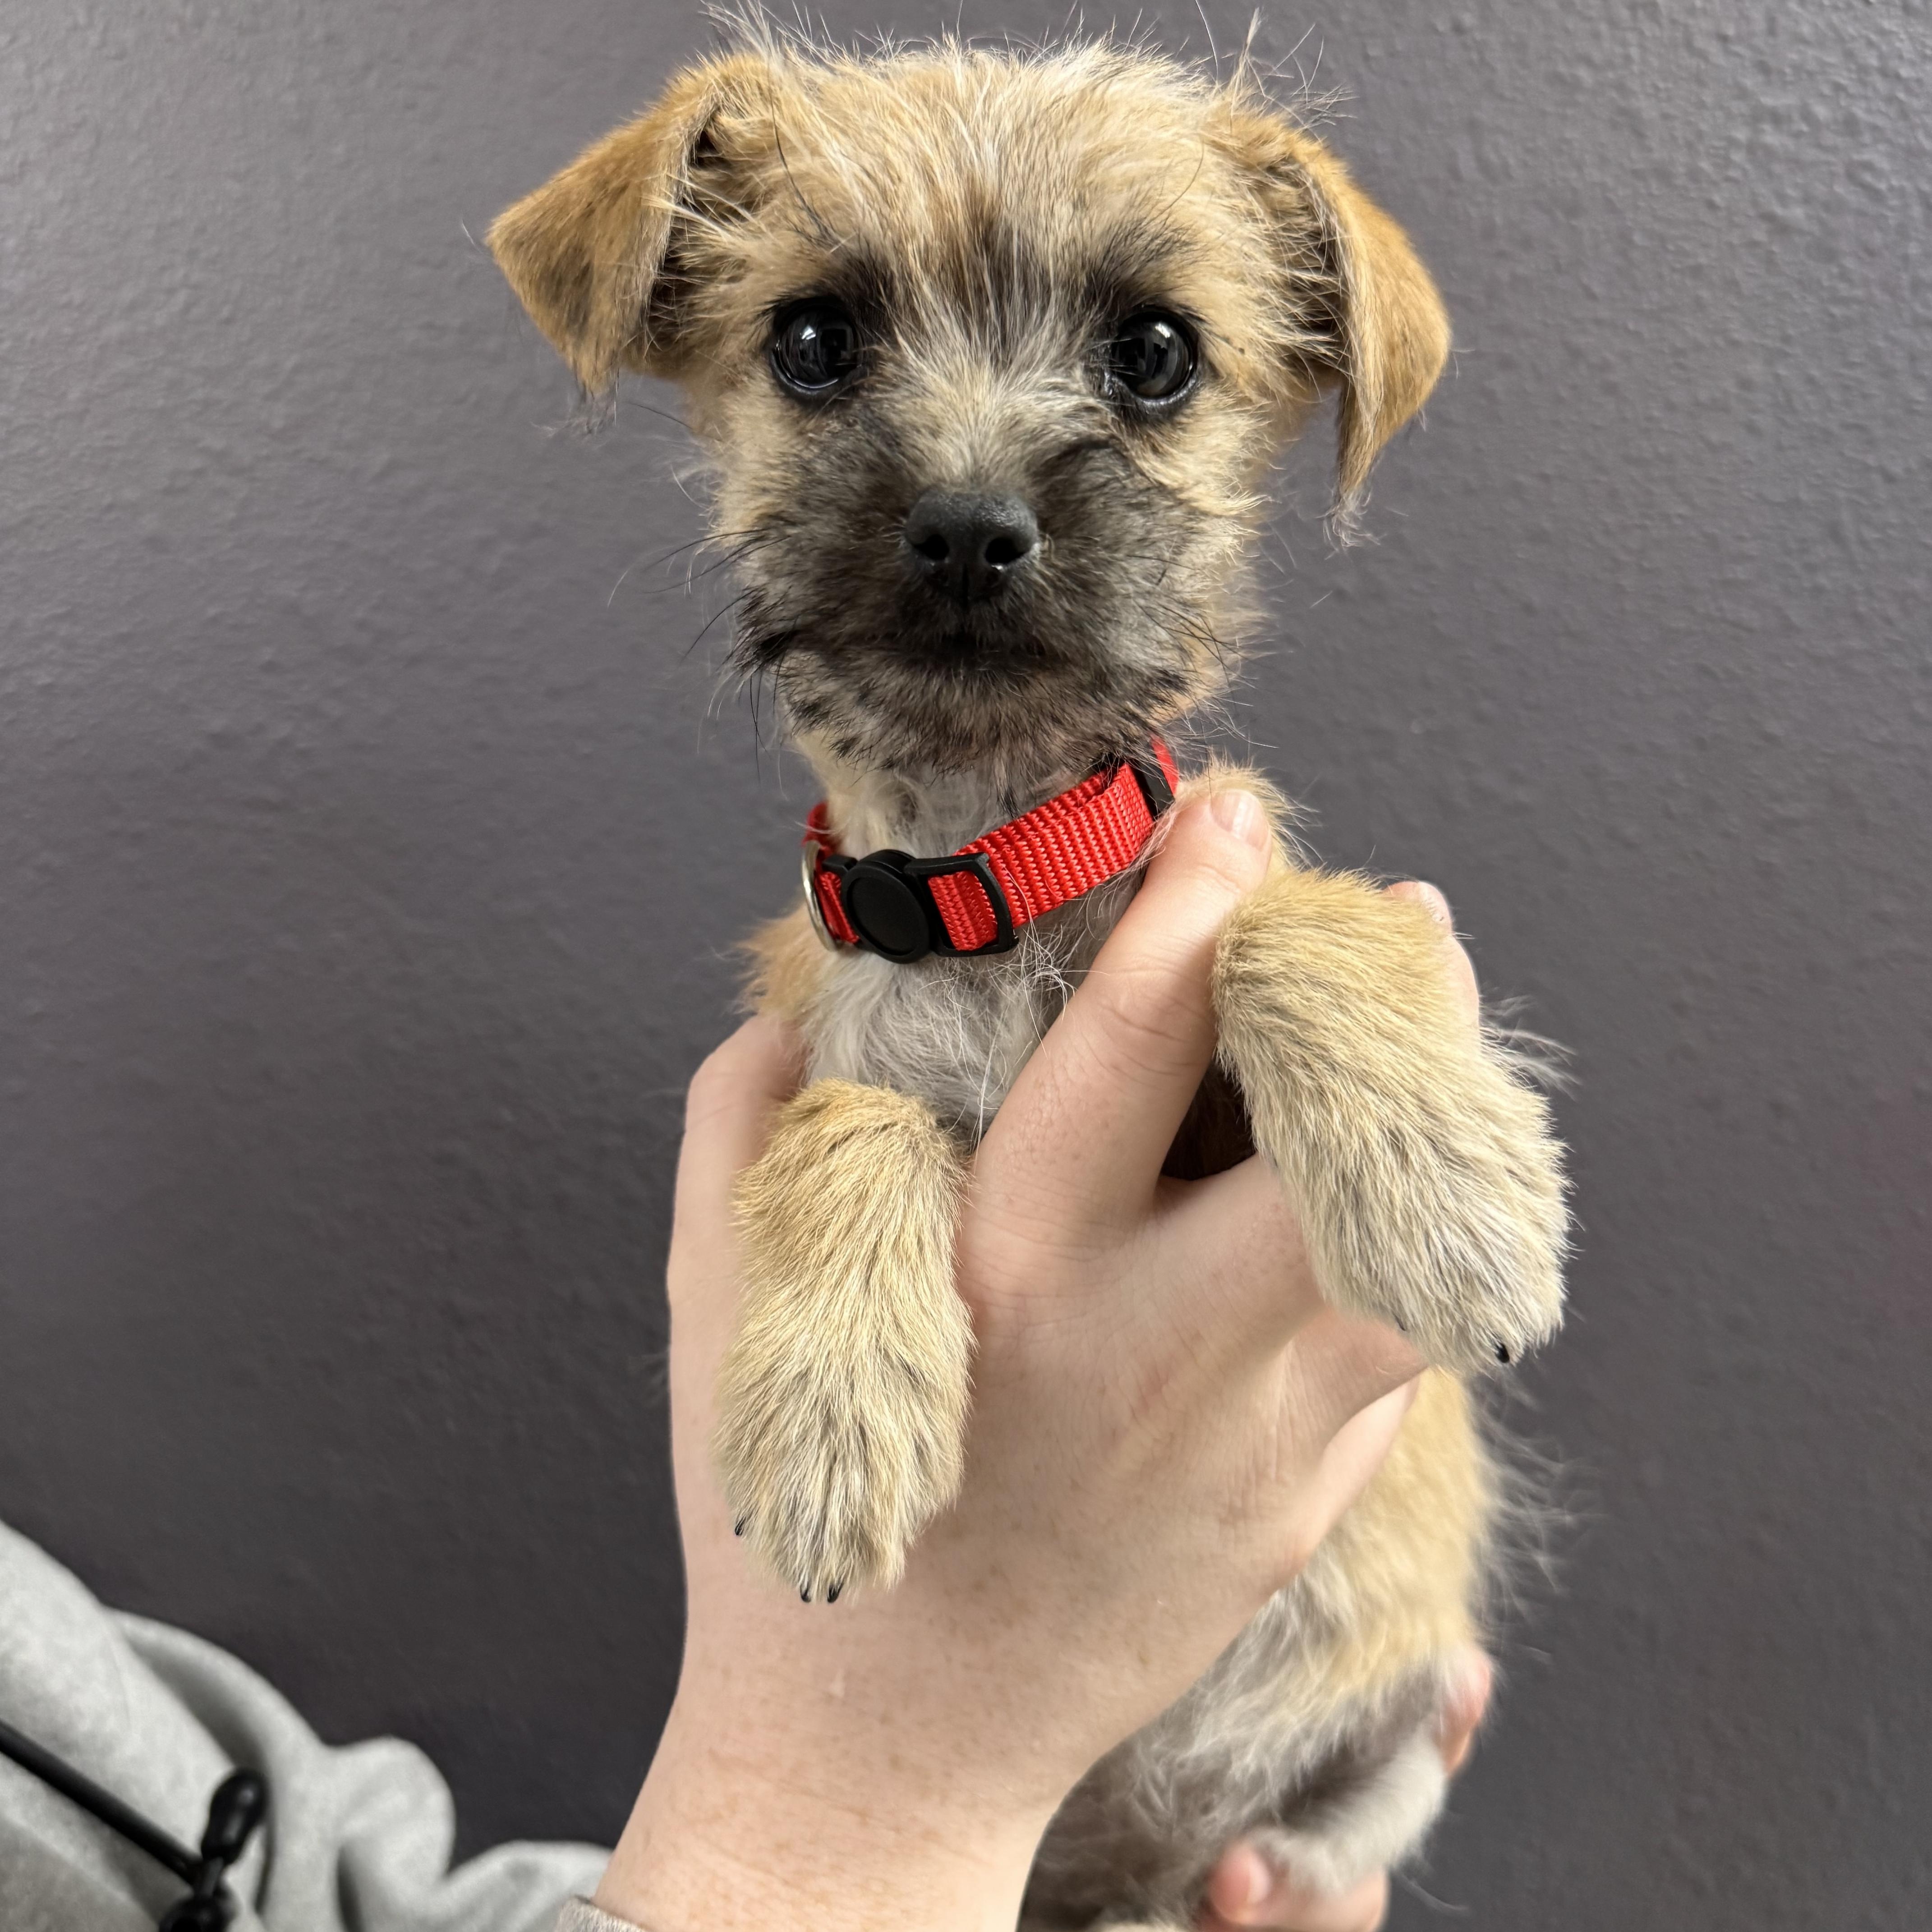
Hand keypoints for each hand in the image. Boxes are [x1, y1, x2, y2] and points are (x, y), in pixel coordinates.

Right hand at [596, 795, 1463, 1931]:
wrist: (885, 1755)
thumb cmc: (796, 1535)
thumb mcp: (729, 1321)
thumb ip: (745, 1149)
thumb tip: (782, 1022)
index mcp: (1006, 1271)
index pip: (1135, 1042)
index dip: (1195, 906)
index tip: (1231, 818)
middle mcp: (1154, 1346)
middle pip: (1333, 1138)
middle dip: (1383, 1001)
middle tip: (1394, 909)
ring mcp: (1255, 1444)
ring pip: (1406, 1251)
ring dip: (1427, 1127)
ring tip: (1416, 1041)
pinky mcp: (1300, 1513)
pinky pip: (1379, 1355)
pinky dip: (1385, 1254)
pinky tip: (1352, 1206)